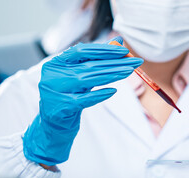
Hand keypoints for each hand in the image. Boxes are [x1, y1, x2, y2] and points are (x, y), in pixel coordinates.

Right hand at [23, 37, 142, 165]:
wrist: (53, 125)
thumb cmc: (70, 96)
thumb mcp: (82, 76)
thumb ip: (98, 59)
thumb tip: (119, 41)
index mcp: (56, 63)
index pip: (82, 50)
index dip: (104, 49)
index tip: (124, 50)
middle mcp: (53, 75)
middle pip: (88, 65)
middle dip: (115, 63)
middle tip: (135, 62)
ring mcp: (55, 91)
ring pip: (87, 80)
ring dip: (111, 75)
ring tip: (128, 71)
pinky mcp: (61, 107)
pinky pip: (83, 99)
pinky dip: (99, 94)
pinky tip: (113, 91)